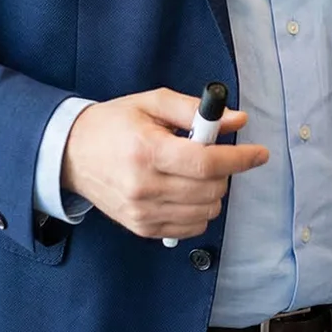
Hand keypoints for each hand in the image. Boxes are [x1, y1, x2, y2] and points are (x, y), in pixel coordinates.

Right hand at [61, 87, 268, 239]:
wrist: (72, 154)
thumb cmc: (114, 123)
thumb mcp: (152, 103)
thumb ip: (194, 110)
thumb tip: (237, 120)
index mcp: (147, 150)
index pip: (205, 162)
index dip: (239, 158)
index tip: (259, 153)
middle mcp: (144, 186)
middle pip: (209, 190)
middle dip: (225, 171)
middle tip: (214, 153)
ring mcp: (142, 212)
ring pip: (204, 212)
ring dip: (214, 192)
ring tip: (197, 172)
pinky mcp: (141, 228)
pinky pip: (189, 228)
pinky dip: (199, 211)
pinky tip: (187, 191)